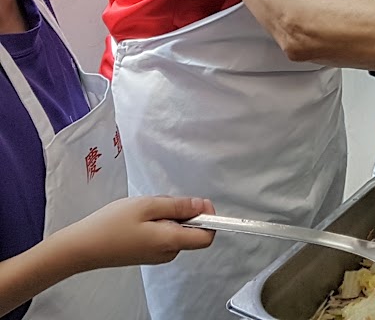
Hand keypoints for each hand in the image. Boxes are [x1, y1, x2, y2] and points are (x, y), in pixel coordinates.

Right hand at [55, 196, 215, 271]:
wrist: (80, 248)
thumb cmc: (110, 226)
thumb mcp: (148, 205)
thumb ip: (179, 206)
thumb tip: (202, 206)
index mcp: (171, 241)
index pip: (207, 237)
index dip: (209, 218)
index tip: (198, 203)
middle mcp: (167, 252)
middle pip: (193, 231)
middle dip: (183, 213)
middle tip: (159, 204)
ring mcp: (157, 255)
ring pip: (177, 231)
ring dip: (168, 216)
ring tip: (144, 211)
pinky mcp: (147, 253)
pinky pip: (164, 235)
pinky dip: (158, 223)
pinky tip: (139, 219)